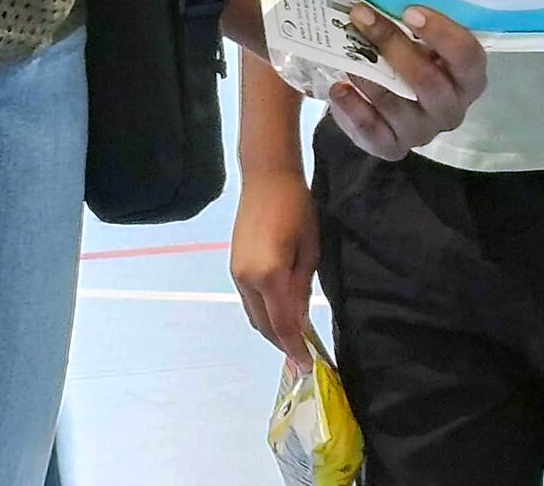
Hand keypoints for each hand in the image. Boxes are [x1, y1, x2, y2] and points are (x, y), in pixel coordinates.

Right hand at [231, 170, 319, 363]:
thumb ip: (302, 288)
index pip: (283, 324)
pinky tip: (280, 312)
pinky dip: (264, 313)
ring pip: (254, 315)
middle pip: (264, 325)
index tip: (309, 365)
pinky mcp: (234, 267)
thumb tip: (299, 320)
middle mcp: (247, 280)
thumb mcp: (309, 251)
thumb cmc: (297, 209)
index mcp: (270, 276)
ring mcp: (237, 275)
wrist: (267, 179)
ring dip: (273, 329)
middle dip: (283, 343)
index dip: (295, 348)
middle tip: (304, 353)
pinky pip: (249, 301)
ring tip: (295, 336)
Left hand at [327, 4, 487, 161]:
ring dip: (366, 72)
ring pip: (394, 103)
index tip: (410, 10)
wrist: (398, 96)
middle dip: (391, 45)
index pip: (467, 56)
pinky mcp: (394, 147)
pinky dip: (352, 109)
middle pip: (426, 80)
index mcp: (469, 77)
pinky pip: (372, 133)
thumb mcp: (425, 38)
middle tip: (361, 15)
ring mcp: (423, 131)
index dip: (441, 33)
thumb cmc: (417, 55)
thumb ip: (418, 20)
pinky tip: (338, 88)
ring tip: (345, 47)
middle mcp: (452, 108)